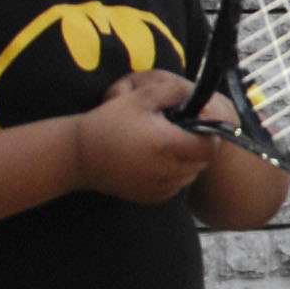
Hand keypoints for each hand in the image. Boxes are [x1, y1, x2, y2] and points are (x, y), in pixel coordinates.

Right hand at [72, 70, 217, 203]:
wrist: (79, 155)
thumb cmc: (109, 122)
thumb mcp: (140, 97)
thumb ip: (173, 91)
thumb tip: (197, 94)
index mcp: (170, 145)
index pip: (210, 146)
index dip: (210, 133)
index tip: (198, 122)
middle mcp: (169, 171)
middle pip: (203, 161)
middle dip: (198, 145)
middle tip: (180, 131)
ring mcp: (162, 188)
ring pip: (190, 174)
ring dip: (186, 160)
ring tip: (166, 145)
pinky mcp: (153, 197)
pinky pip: (175, 185)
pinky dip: (173, 174)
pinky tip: (155, 160)